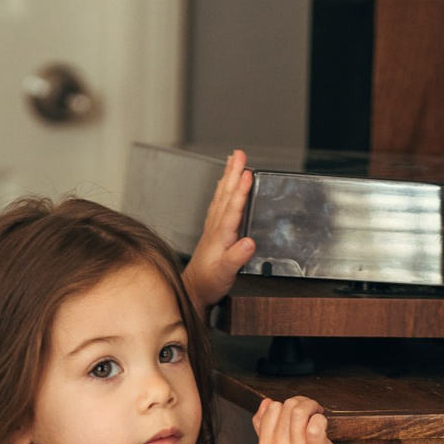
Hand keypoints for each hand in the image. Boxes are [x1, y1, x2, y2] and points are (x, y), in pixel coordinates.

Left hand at [183, 149, 255, 309]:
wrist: (194, 290)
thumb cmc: (209, 282)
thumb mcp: (225, 274)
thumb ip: (236, 258)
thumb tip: (249, 243)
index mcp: (221, 235)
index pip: (233, 208)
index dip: (241, 190)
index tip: (247, 173)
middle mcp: (216, 227)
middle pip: (226, 194)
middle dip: (234, 172)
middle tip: (240, 153)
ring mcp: (213, 227)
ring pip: (222, 195)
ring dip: (228, 175)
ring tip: (234, 158)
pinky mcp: (213, 230)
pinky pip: (219, 203)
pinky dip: (223, 189)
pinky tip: (225, 182)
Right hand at [253, 394, 343, 443]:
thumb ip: (264, 428)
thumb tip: (265, 402)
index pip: (272, 408)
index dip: (286, 405)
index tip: (298, 415)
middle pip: (287, 406)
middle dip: (302, 403)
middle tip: (312, 412)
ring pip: (299, 411)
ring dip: (312, 406)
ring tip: (318, 414)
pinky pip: (316, 424)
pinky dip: (321, 418)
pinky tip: (323, 424)